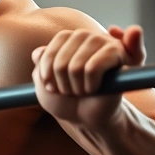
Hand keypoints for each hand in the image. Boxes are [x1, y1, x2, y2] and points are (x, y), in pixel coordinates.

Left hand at [31, 24, 145, 125]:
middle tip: (71, 92)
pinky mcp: (117, 53)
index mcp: (66, 39)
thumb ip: (38, 65)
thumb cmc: (66, 99)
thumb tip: (37, 52)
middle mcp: (84, 36)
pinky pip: (93, 68)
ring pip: (76, 67)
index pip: (47, 53)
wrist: (89, 118)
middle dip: (62, 84)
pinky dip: (90, 85)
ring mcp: (102, 42)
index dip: (47, 75)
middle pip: (61, 62)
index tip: (51, 87)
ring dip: (76, 87)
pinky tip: (95, 89)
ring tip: (83, 91)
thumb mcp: (44, 83)